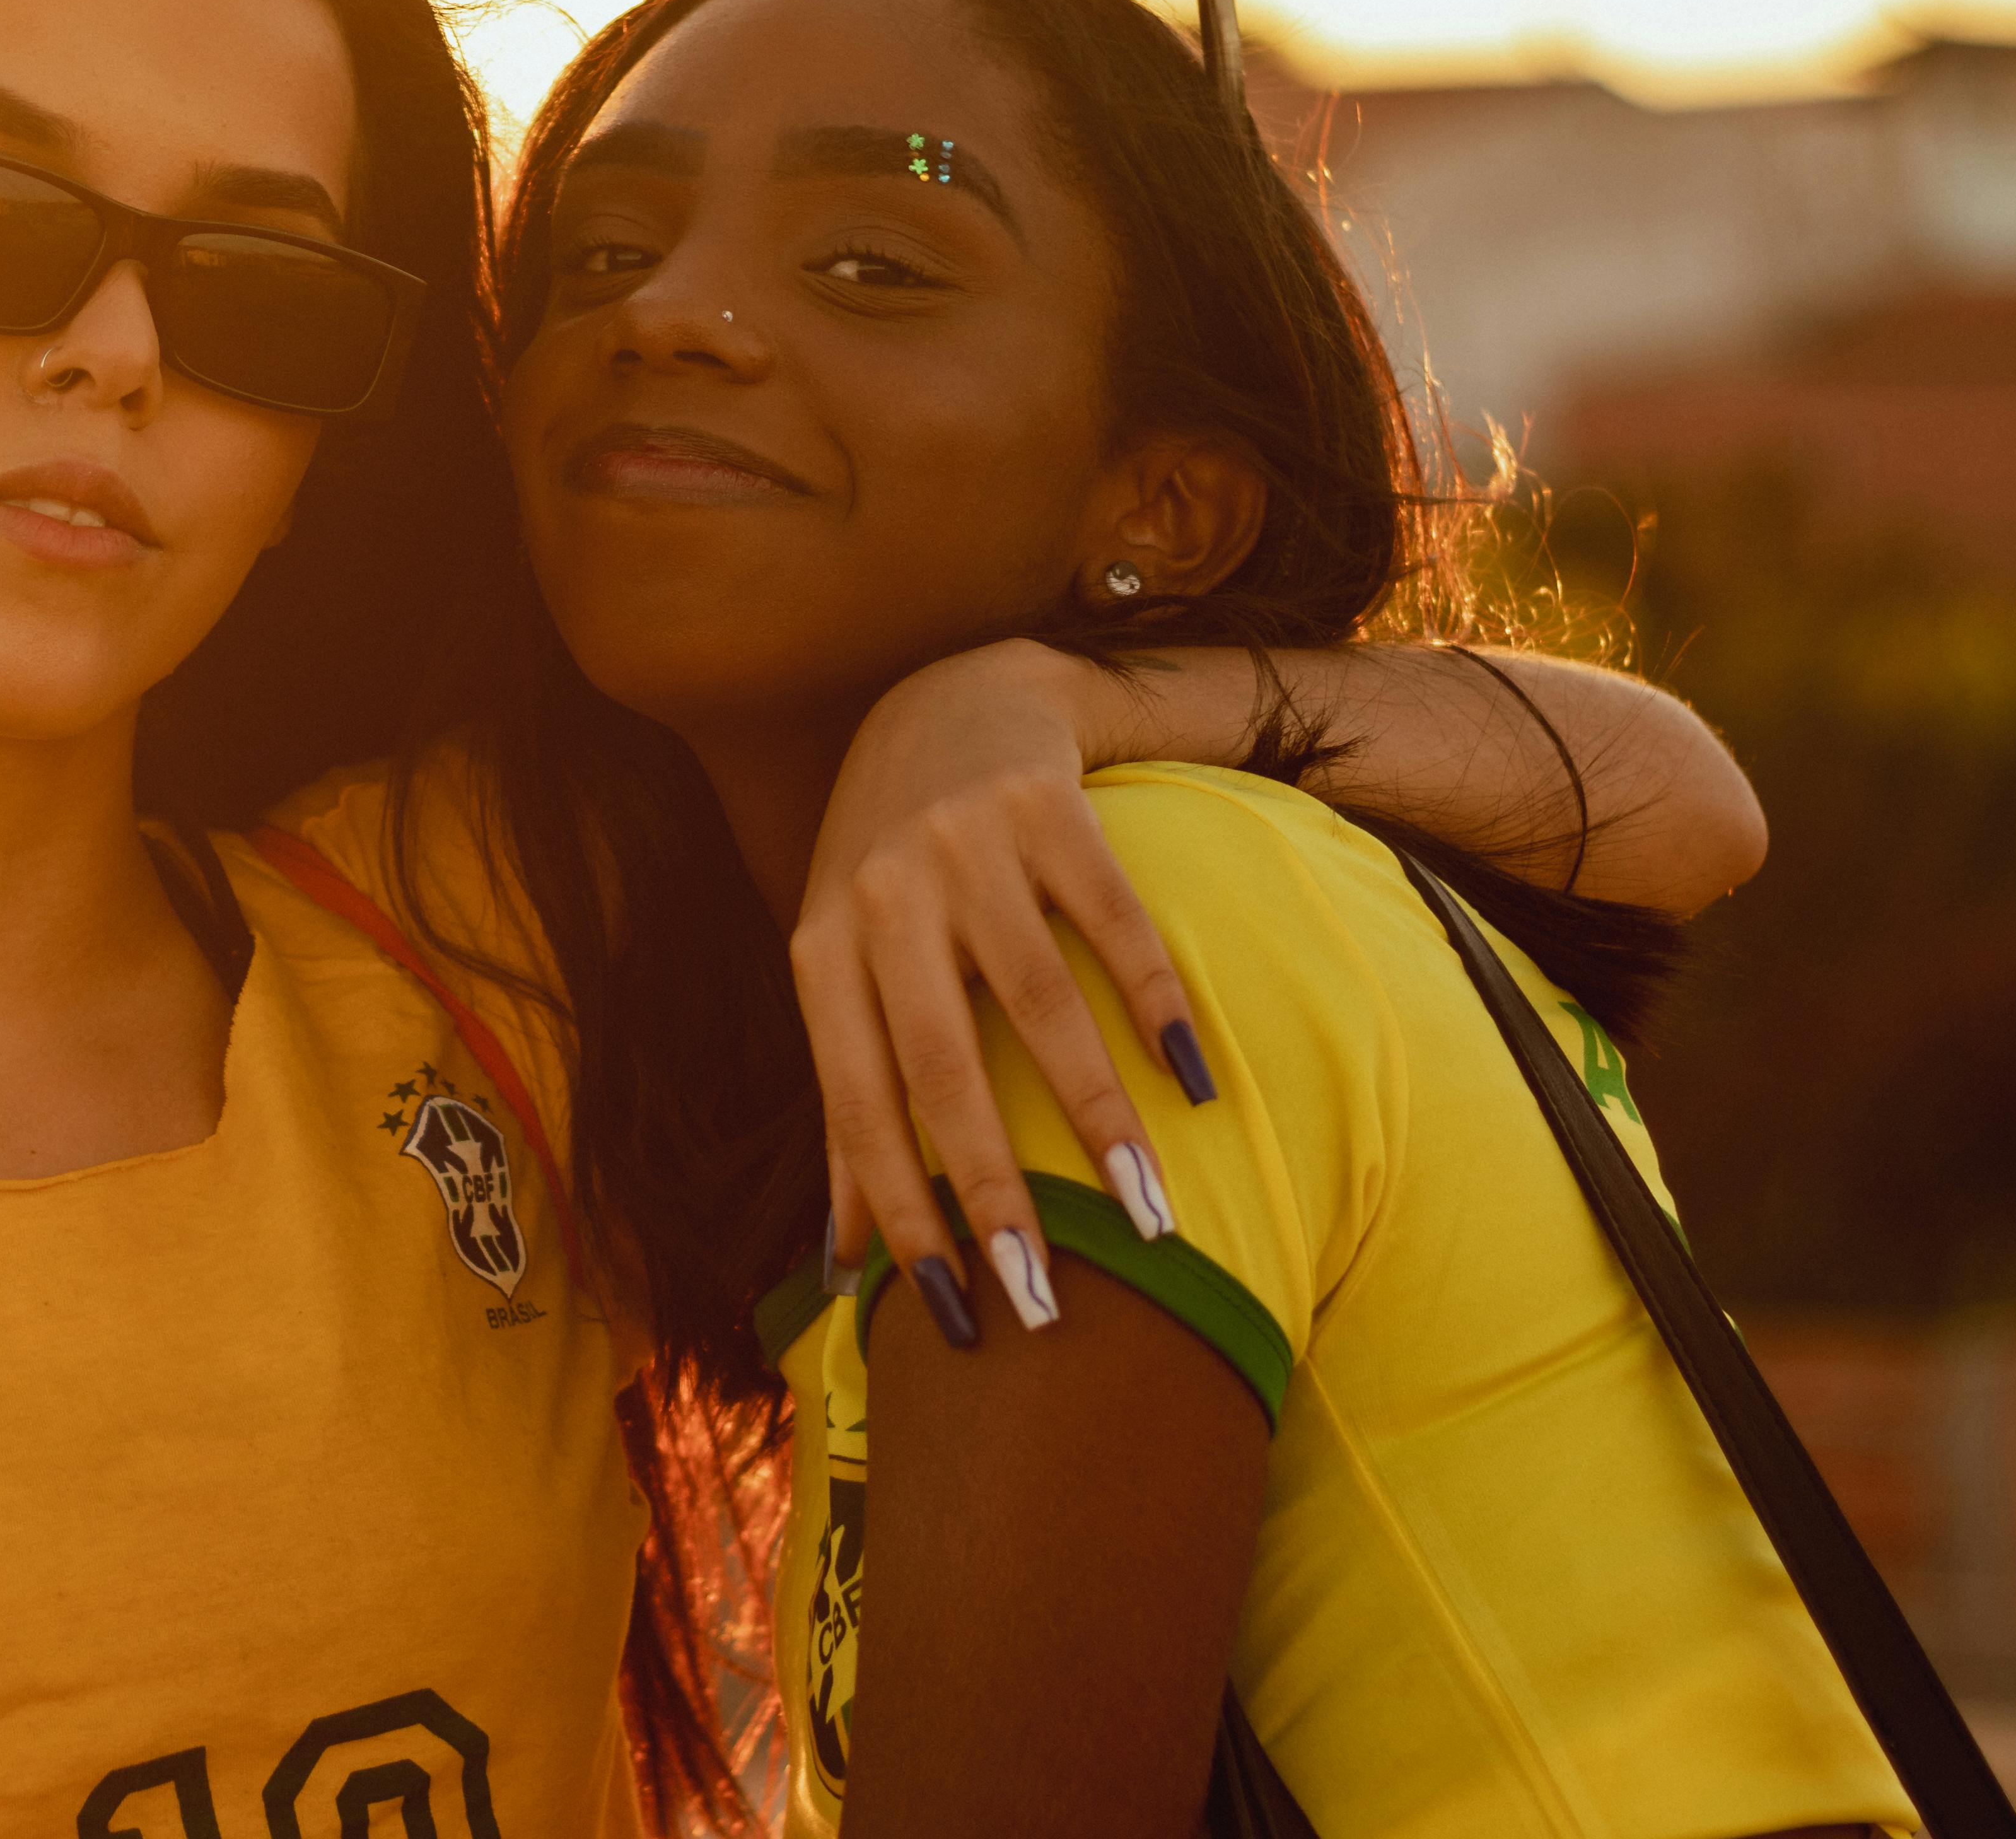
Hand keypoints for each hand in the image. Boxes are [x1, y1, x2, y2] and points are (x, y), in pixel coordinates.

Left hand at [794, 641, 1210, 1341]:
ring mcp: (963, 845)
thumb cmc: (889, 873)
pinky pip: (1113, 918)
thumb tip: (838, 1269)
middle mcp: (881, 896)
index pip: (858, 1104)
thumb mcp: (842, 974)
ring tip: (1151, 1214)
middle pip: (940, 1065)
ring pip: (1038, 1001)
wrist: (947, 700)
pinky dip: (1155, 1001)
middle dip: (992, 1190)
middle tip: (1045, 1299)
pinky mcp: (1044, 804)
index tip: (949, 1314)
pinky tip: (1194, 1081)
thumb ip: (847, 1106)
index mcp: (820, 952)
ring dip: (1095, 1116)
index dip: (898, 1212)